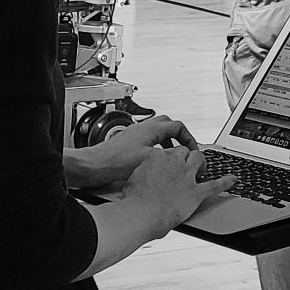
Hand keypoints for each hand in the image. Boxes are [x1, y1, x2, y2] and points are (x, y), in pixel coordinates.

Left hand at [67, 115, 199, 189]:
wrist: (96, 165)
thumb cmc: (117, 162)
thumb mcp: (150, 159)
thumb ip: (169, 155)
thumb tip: (183, 155)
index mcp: (151, 129)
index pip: (178, 126)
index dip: (189, 138)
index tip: (193, 149)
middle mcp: (143, 127)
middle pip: (168, 124)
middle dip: (180, 135)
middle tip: (185, 147)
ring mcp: (135, 133)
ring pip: (157, 130)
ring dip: (168, 140)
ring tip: (172, 154)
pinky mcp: (128, 142)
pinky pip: (148, 138)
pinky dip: (157, 145)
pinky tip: (156, 159)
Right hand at [120, 145, 235, 233]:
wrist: (141, 214)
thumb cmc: (133, 202)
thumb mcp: (131, 181)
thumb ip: (140, 175)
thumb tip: (138, 180)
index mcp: (157, 158)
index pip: (168, 152)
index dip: (170, 159)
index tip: (169, 164)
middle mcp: (174, 163)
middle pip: (185, 151)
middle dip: (186, 157)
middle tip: (185, 166)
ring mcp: (187, 176)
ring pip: (199, 158)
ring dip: (201, 162)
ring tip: (202, 168)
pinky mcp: (196, 192)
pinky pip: (215, 185)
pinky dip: (225, 182)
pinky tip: (233, 179)